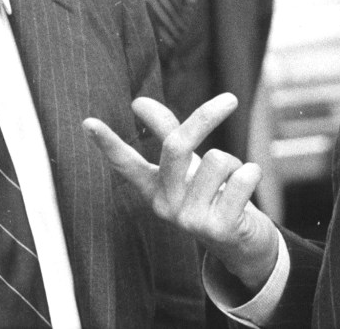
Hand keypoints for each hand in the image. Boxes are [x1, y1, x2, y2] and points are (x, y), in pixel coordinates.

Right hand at [83, 93, 279, 292]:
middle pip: (178, 145)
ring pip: (218, 158)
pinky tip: (246, 191)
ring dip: (235, 162)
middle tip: (231, 99)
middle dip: (206, 117)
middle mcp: (166, 206)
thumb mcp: (187, 162)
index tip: (87, 122)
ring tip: (231, 184)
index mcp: (154, 188)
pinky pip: (242, 177)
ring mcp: (190, 220)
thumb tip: (137, 102)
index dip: (108, 142)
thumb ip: (165, 130)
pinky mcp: (219, 228)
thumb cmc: (209, 193)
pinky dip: (252, 173)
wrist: (241, 240)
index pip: (126, 162)